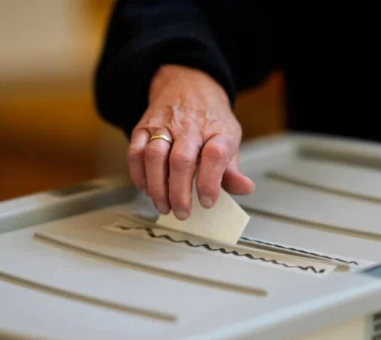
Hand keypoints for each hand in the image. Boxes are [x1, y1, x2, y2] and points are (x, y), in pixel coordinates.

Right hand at [127, 64, 254, 219]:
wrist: (188, 85)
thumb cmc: (210, 120)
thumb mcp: (228, 139)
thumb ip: (232, 169)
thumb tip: (244, 188)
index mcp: (217, 130)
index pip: (215, 155)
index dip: (210, 182)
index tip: (207, 202)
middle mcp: (191, 126)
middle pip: (181, 161)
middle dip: (179, 193)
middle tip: (182, 212)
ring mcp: (164, 125)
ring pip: (155, 157)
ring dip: (157, 187)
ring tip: (164, 206)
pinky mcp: (143, 127)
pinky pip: (135, 152)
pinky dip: (138, 175)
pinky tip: (147, 190)